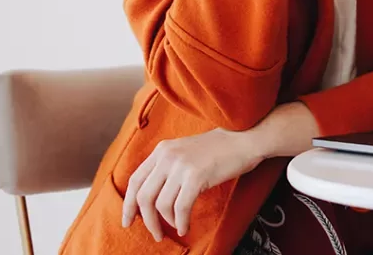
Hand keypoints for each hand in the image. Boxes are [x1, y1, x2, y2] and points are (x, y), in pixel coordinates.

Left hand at [121, 128, 263, 241]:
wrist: (245, 139)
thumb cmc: (219, 150)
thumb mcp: (185, 152)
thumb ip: (167, 168)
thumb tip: (152, 199)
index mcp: (161, 150)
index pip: (135, 180)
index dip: (128, 204)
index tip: (128, 220)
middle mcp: (167, 156)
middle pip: (143, 196)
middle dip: (146, 220)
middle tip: (155, 234)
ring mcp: (181, 165)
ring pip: (161, 205)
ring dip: (167, 223)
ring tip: (177, 227)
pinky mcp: (196, 176)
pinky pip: (181, 208)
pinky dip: (181, 222)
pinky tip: (185, 227)